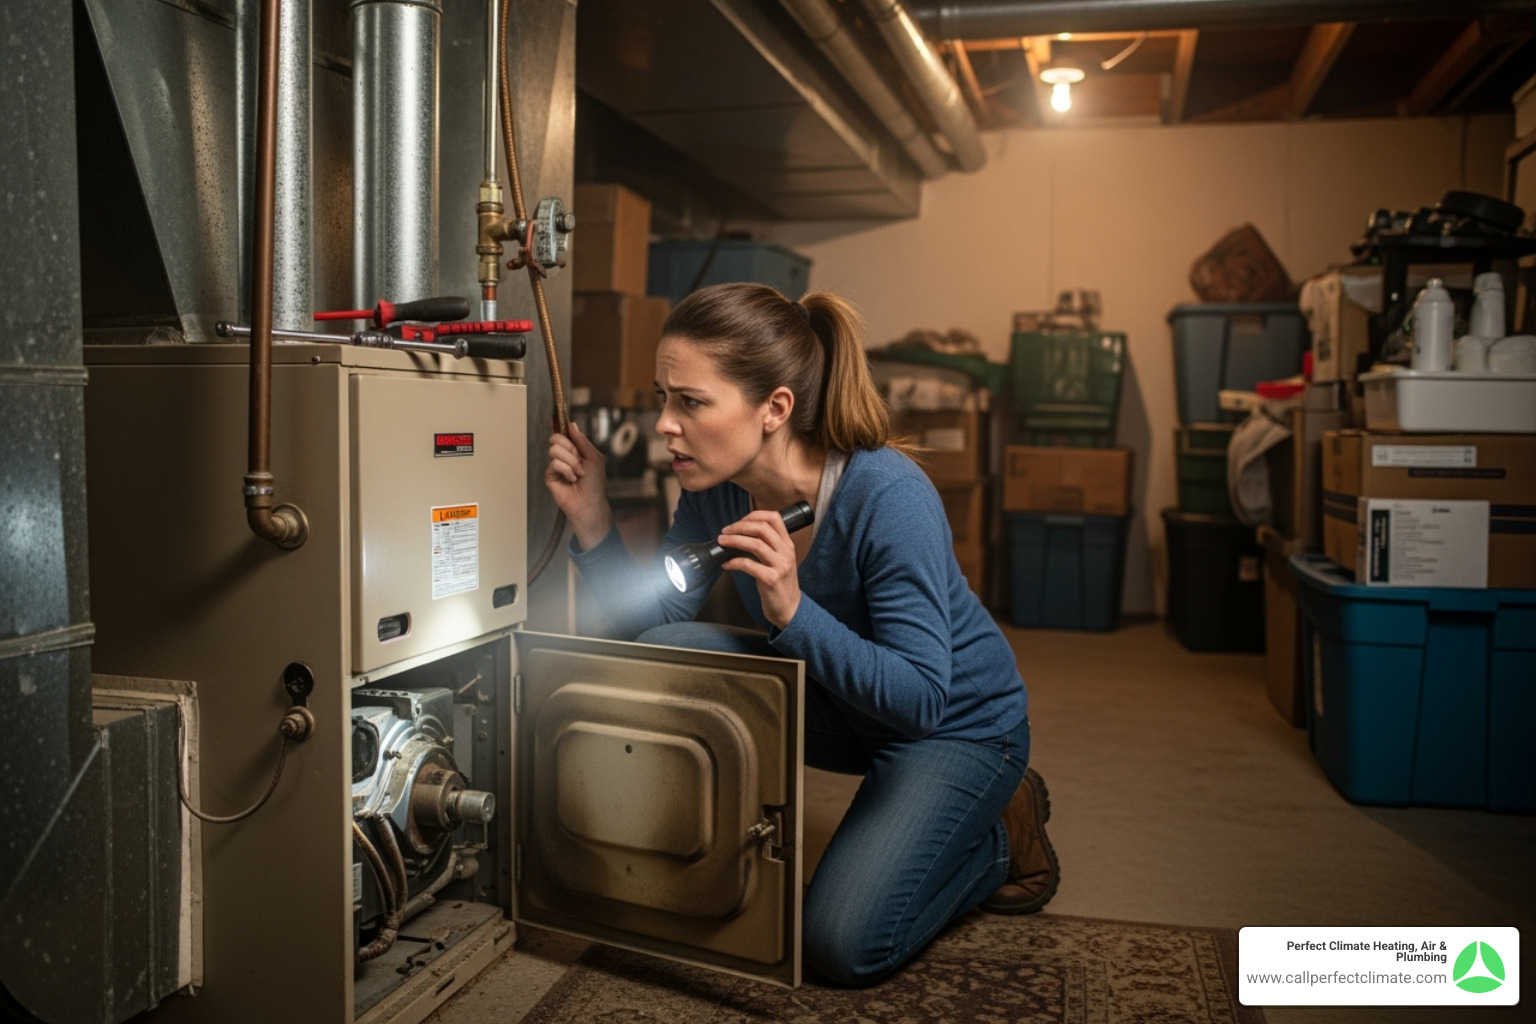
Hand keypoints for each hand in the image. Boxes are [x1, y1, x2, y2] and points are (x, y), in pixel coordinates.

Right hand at [545, 421, 612, 550]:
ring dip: (571, 462)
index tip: (558, 420)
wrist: (590, 501)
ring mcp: (555, 466)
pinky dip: (567, 470)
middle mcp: (563, 456)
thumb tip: (571, 424)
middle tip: (578, 458)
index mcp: (574, 450)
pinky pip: (554, 463)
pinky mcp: (549, 476)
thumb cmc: (595, 482)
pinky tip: (572, 480)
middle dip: (570, 447)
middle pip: (556, 438)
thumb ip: (582, 440)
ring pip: (554, 450)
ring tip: (578, 473)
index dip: (560, 426)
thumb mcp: (593, 457)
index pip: (563, 434)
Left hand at [718, 510, 801, 628]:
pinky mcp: (771, 579)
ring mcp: (780, 566)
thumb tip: (741, 535)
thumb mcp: (780, 560)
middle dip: (740, 527)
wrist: (790, 608)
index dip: (754, 515)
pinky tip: (726, 564)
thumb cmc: (781, 584)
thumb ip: (768, 547)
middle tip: (725, 531)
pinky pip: (748, 565)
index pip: (774, 518)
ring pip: (755, 544)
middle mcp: (786, 552)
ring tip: (722, 542)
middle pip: (762, 528)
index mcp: (788, 544)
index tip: (739, 522)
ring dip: (734, 541)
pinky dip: (733, 562)